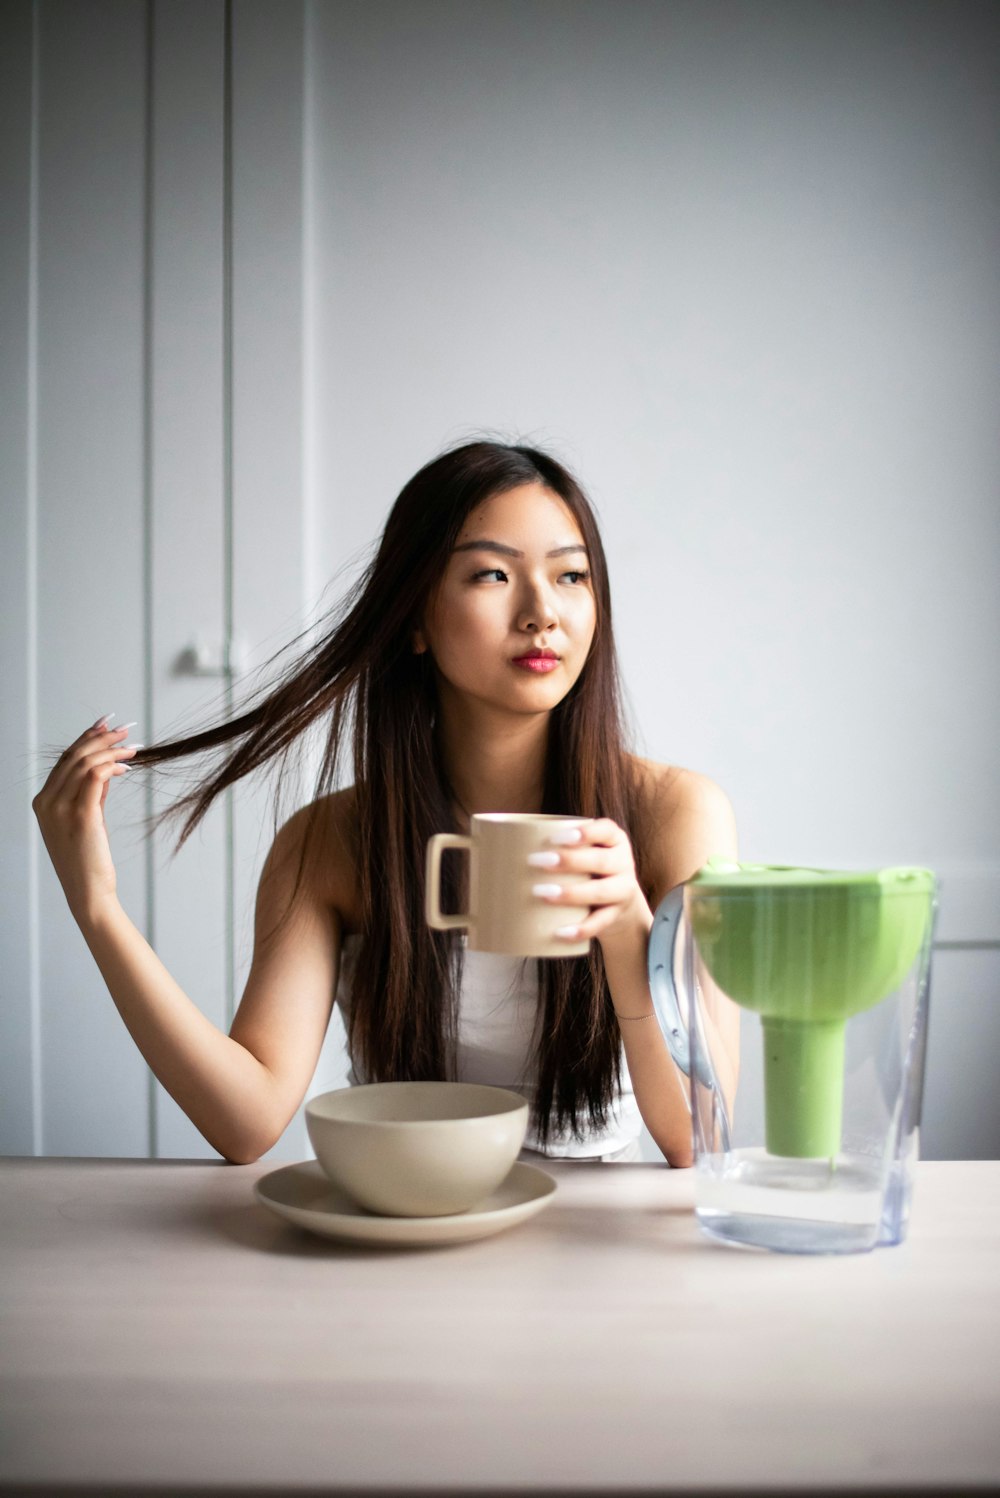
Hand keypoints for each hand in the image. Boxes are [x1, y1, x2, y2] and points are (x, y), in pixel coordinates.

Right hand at [32, 715, 140, 922]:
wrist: (89, 890)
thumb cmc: (88, 858)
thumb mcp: (86, 818)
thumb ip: (92, 793)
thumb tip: (106, 767)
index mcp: (43, 801)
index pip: (65, 759)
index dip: (86, 738)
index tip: (105, 724)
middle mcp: (47, 801)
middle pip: (74, 756)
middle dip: (101, 737)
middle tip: (125, 730)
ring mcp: (61, 808)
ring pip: (85, 762)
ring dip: (111, 749)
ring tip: (132, 747)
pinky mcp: (81, 815)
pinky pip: (95, 777)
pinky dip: (112, 765)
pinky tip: (127, 766)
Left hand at [529, 818, 650, 949]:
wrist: (620, 904)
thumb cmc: (587, 870)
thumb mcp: (582, 852)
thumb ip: (554, 844)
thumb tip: (492, 841)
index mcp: (614, 840)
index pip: (606, 830)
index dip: (584, 832)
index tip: (556, 837)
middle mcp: (623, 863)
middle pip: (601, 860)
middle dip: (569, 861)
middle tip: (536, 860)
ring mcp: (622, 891)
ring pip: (601, 891)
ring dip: (570, 893)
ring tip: (540, 893)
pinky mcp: (615, 916)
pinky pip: (600, 923)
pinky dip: (580, 929)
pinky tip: (560, 932)